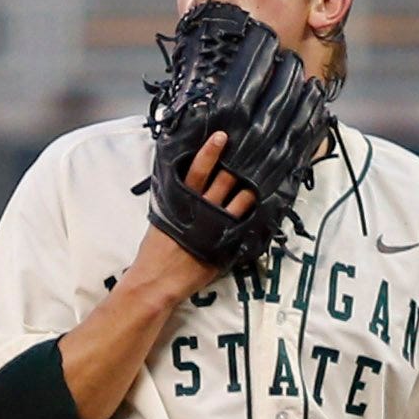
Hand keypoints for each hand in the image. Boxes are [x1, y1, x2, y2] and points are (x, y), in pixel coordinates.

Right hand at [131, 128, 256, 289]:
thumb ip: (176, 198)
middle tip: (250, 152)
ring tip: (260, 180)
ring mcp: (217, 227)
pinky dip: (253, 214)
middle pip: (225, 181)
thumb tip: (186, 180)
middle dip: (238, 166)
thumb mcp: (162, 216)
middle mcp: (202, 210)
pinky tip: (261, 207)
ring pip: (241, 200)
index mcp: (181, 200)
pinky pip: (245, 225)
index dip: (210, 152)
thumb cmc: (157, 249)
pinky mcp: (226, 244)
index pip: (197, 170)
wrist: (159, 281)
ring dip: (250, 189)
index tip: (221, 136)